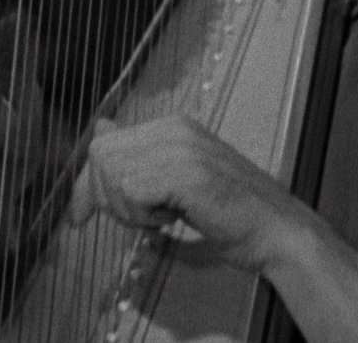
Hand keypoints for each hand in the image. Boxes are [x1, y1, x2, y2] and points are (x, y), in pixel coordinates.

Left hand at [67, 115, 308, 274]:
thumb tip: (101, 126)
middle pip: (101, 156)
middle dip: (104, 197)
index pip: (104, 144)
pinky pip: (131, 192)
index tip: (80, 217)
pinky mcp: (186, 173)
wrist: (276, 230)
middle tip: (137, 219)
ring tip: (160, 219)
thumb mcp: (177, 178)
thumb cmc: (230, 212)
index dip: (87, 184)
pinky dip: (142, 216)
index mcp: (173, 126)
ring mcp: (182, 148)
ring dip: (127, 210)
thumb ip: (140, 155)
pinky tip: (170, 220)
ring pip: (113, 174)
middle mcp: (175, 129)